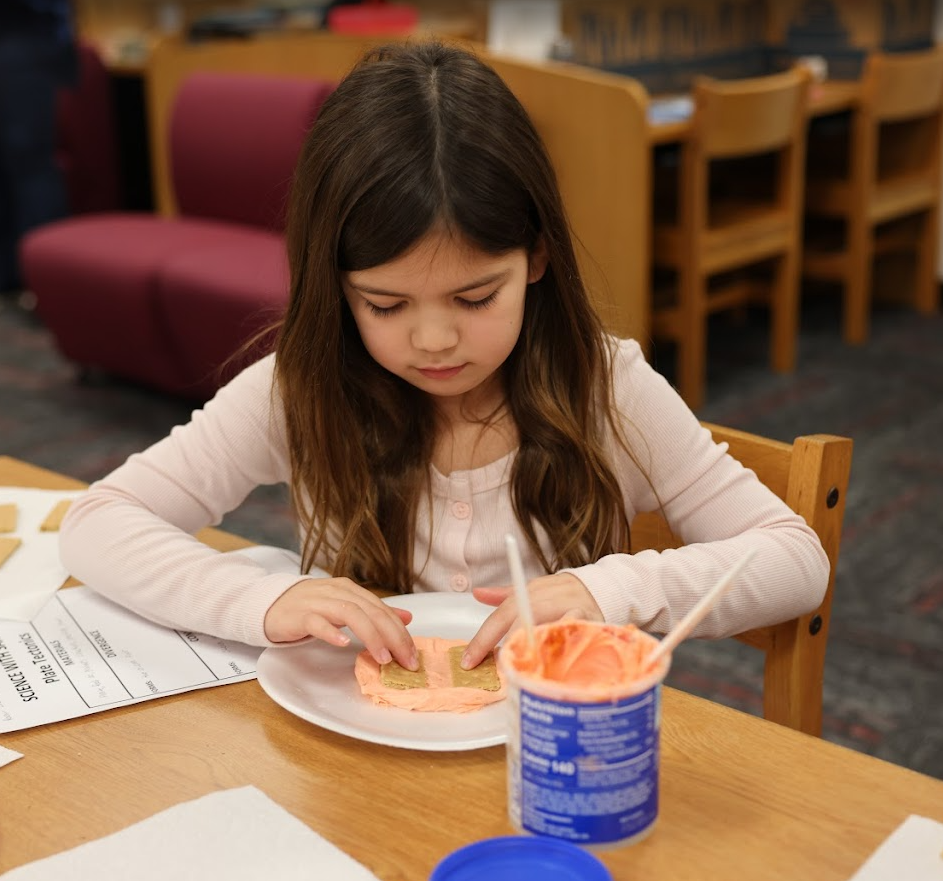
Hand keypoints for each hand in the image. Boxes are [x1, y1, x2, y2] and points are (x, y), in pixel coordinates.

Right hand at [264, 577, 416, 669]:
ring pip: (350, 614)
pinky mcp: (299, 615)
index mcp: (350, 590)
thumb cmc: (309, 608)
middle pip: (371, 611)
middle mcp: (337, 592)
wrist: (270, 603)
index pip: (381, 609)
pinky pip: (317, 622)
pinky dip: (332, 632)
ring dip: (370, 636)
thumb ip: (374, 612)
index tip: (412, 655)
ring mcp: (317, 602)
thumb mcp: (345, 606)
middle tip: (405, 660)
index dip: (400, 632)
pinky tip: (343, 644)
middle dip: (392, 637)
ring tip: (382, 657)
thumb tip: (406, 617)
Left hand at [462, 572, 602, 668]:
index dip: (483, 640)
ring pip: (547, 629)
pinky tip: (554, 664)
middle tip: (497, 669)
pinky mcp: (591, 622)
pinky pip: (575, 635)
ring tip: (522, 669)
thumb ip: (503, 596)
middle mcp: (547, 600)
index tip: (469, 662)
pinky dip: (564, 648)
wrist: (598, 587)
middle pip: (520, 622)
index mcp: (528, 593)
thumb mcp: (531, 590)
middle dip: (506, 646)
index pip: (501, 616)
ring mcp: (568, 610)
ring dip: (533, 648)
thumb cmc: (559, 595)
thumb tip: (476, 593)